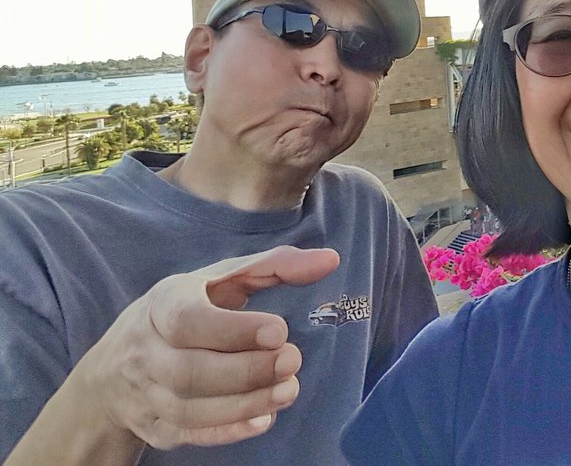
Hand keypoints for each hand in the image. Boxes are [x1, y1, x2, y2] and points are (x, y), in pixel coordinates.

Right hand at [78, 245, 339, 449]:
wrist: (114, 368)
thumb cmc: (184, 310)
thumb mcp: (220, 279)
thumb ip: (274, 266)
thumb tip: (329, 261)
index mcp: (162, 306)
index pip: (188, 321)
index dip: (233, 330)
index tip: (279, 330)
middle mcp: (146, 352)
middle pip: (191, 372)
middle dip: (247, 371)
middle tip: (293, 361)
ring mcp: (147, 394)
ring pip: (191, 409)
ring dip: (245, 404)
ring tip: (289, 390)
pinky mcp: (155, 428)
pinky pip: (190, 435)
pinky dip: (228, 431)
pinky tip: (264, 419)